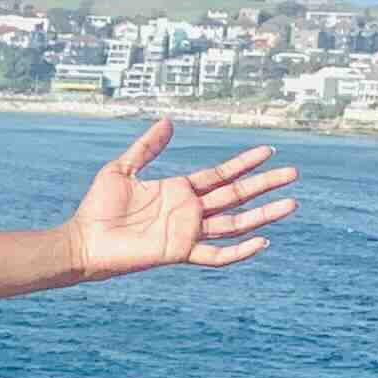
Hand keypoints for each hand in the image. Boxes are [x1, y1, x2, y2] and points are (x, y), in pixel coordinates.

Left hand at [68, 117, 297, 281]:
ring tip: (291, 203)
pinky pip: (216, 255)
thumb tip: (168, 122)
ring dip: (263, 215)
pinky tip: (262, 241)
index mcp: (179, 191)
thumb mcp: (122, 168)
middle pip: (236, 196)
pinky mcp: (179, 252)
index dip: (245, 163)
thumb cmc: (97, 207)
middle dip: (265, 185)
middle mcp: (189, 212)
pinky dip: (240, 251)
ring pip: (235, 223)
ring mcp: (187, 233)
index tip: (269, 151)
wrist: (83, 240)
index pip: (221, 175)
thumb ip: (147, 147)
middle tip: (293, 173)